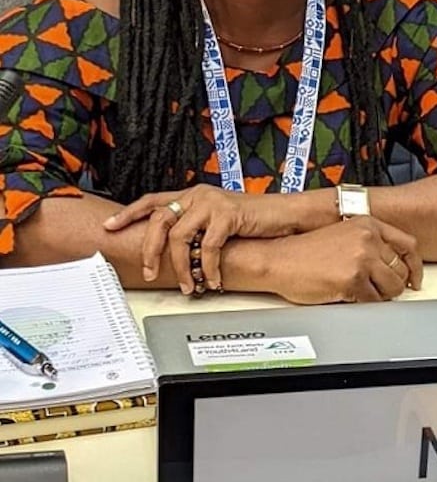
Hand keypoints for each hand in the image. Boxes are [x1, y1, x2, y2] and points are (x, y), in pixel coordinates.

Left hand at [103, 185, 292, 292]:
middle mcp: (197, 195)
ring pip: (180, 236)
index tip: (109, 227)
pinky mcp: (228, 214)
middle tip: (151, 273)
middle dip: (150, 250)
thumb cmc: (250, 221)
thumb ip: (195, 228)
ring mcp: (212, 203)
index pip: (152, 200)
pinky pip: (208, 247)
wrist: (281, 214)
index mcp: (191, 195)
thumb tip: (173, 254)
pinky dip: (208, 268)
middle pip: (159, 219)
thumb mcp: (216, 220)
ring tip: (189, 286)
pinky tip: (213, 280)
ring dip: (181, 267)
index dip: (129, 214)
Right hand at [265, 216, 422, 304]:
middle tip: (379, 290)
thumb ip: (370, 243)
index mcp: (368, 224)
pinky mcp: (353, 280)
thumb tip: (392, 263)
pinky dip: (365, 304)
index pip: (408, 245)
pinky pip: (373, 301)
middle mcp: (368, 238)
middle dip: (393, 285)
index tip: (414, 278)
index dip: (414, 266)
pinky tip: (349, 296)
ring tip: (361, 292)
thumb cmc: (305, 250)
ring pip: (392, 288)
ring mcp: (362, 258)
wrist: (279, 259)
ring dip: (380, 295)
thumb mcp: (343, 234)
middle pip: (401, 270)